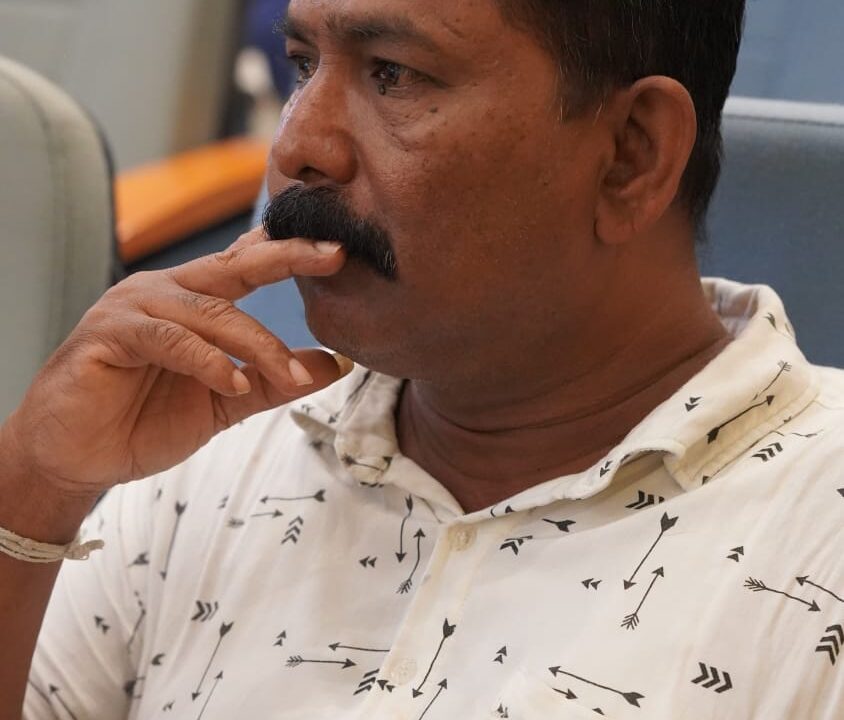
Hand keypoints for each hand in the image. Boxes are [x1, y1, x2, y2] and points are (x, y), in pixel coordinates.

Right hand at [2, 230, 350, 500]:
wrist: (77, 457)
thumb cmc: (144, 421)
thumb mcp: (227, 399)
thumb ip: (275, 379)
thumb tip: (337, 363)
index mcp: (193, 300)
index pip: (247, 266)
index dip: (291, 254)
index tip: (339, 250)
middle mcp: (165, 291)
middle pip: (234, 266)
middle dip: (287, 257)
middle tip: (334, 256)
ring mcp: (134, 307)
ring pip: (210, 310)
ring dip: (256, 343)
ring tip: (289, 376)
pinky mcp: (109, 333)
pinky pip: (170, 338)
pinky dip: (207, 361)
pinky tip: (233, 381)